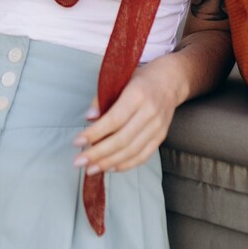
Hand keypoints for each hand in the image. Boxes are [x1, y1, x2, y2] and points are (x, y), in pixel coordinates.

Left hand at [72, 58, 181, 174]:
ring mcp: (158, 126)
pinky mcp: (161, 136)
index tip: (77, 142)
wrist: (170, 80)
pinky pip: (142, 156)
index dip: (94, 133)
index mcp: (138, 94)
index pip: (114, 119)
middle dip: (98, 153)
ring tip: (91, 169)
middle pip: (122, 139)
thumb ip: (102, 98)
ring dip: (108, 163)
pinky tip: (109, 167)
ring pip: (131, 151)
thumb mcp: (120, 80)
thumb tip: (89, 118)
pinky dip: (125, 164)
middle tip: (79, 161)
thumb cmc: (140, 79)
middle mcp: (150, 112)